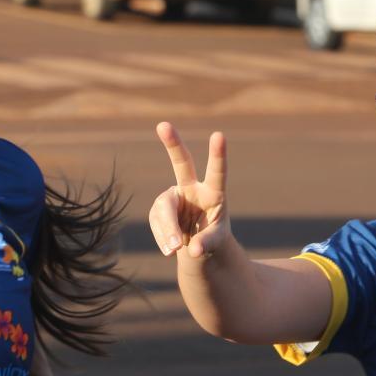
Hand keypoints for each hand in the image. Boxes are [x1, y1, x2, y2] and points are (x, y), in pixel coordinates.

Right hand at [150, 121, 228, 258]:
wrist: (196, 243)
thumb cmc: (213, 236)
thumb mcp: (216, 241)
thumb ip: (207, 243)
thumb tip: (193, 250)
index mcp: (214, 192)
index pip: (217, 172)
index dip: (218, 155)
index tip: (219, 135)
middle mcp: (192, 187)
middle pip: (182, 162)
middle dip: (173, 144)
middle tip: (163, 125)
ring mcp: (173, 196)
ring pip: (165, 208)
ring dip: (168, 230)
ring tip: (175, 250)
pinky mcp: (160, 208)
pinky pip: (157, 223)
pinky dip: (163, 239)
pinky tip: (171, 250)